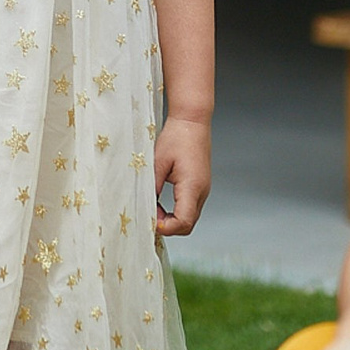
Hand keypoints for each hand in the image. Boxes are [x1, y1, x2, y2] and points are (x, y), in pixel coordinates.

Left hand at [153, 115, 210, 235]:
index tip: (150, 221)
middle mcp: (202, 191)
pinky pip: (190, 208)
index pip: (183, 222)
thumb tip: (146, 207)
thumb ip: (153, 187)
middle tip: (149, 214)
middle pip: (188, 225)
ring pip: (189, 218)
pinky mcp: (200, 187)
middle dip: (167, 226)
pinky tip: (161, 201)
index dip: (166, 228)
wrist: (192, 122)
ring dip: (171, 219)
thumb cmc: (176, 137)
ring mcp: (203, 190)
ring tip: (153, 206)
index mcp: (192, 186)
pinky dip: (176, 211)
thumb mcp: (158, 162)